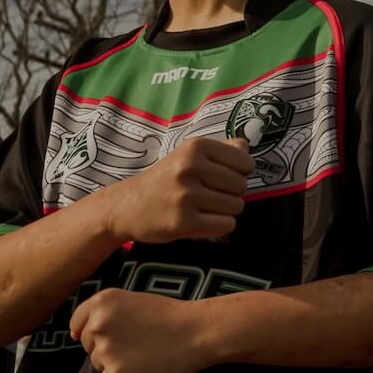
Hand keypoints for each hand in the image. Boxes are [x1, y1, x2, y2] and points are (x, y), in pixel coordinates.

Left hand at [69, 288, 216, 372]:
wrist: (197, 332)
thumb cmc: (170, 316)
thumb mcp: (132, 301)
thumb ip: (104, 313)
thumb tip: (73, 336)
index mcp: (101, 302)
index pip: (77, 322)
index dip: (91, 330)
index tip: (111, 333)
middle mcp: (97, 325)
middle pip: (87, 344)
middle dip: (106, 346)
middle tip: (138, 340)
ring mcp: (104, 351)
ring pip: (98, 363)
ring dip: (116, 361)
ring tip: (145, 351)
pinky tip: (146, 365)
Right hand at [95, 136, 253, 244]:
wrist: (126, 206)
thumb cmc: (165, 179)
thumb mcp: (189, 154)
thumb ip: (222, 149)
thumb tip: (246, 147)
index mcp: (195, 147)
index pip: (245, 162)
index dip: (240, 172)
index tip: (223, 177)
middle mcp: (190, 168)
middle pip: (241, 185)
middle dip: (231, 193)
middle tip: (209, 195)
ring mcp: (186, 196)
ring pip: (236, 206)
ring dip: (224, 210)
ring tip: (202, 207)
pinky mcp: (183, 222)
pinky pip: (226, 225)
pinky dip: (219, 226)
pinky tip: (201, 221)